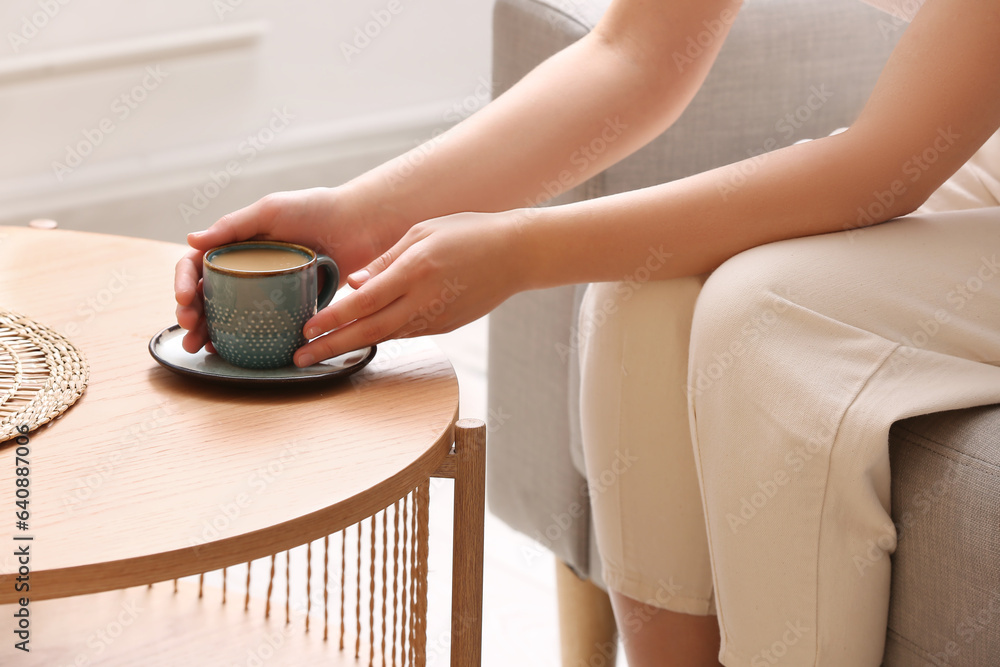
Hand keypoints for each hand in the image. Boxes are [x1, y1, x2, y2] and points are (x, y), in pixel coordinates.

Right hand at [174, 186, 400, 353]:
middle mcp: (246, 267)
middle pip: (207, 294)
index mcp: (236, 244)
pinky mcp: (288, 305)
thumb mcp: (272, 210)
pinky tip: (228, 351)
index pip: (197, 264)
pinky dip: (240, 339)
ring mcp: (266, 289)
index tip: (183, 299)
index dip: (183, 281)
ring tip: (200, 347)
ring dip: (208, 332)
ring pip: (227, 314)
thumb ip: (234, 225)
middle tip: (190, 329)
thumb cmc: (316, 209)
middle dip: (191, 313)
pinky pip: (260, 325)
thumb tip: (191, 241)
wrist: (359, 225)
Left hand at [293, 211, 525, 365]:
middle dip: (331, 345)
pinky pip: (407, 334)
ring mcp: (437, 317)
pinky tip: (359, 341)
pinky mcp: (447, 326)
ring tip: (321, 354)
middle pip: (370, 330)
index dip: (332, 318)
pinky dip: (380, 339)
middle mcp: (424, 299)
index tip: (305, 329)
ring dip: (351, 347)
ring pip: (387, 337)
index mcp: (415, 270)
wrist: (516, 254)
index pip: (364, 302)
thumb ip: (386, 260)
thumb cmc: (468, 233)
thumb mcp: (423, 232)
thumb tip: (353, 285)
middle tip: (300, 357)